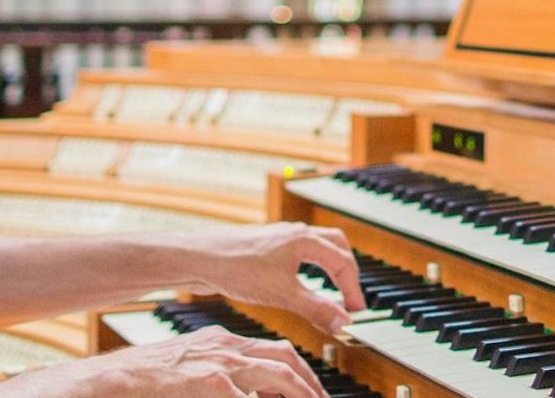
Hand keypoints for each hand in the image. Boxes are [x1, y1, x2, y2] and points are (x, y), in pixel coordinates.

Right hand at [7, 326, 330, 397]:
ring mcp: (219, 364)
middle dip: (311, 383)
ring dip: (301, 392)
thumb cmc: (148, 379)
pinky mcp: (209, 383)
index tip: (313, 390)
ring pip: (278, 374)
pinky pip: (248, 395)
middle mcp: (226, 347)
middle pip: (286, 359)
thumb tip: (245, 391)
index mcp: (222, 341)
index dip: (301, 371)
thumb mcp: (190, 370)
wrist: (112, 379)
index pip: (276, 350)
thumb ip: (221, 378)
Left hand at [178, 223, 365, 333]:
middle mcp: (294, 233)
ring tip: (331, 291)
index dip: (353, 288)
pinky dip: (309, 267)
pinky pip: (298, 252)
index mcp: (304, 240)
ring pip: (316, 246)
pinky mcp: (265, 246)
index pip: (343, 261)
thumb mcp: (282, 295)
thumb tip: (344, 321)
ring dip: (329, 266)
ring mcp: (279, 238)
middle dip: (347, 270)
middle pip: (335, 244)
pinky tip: (299, 284)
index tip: (356, 311)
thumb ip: (317, 309)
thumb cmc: (236, 268)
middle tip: (351, 295)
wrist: (198, 258)